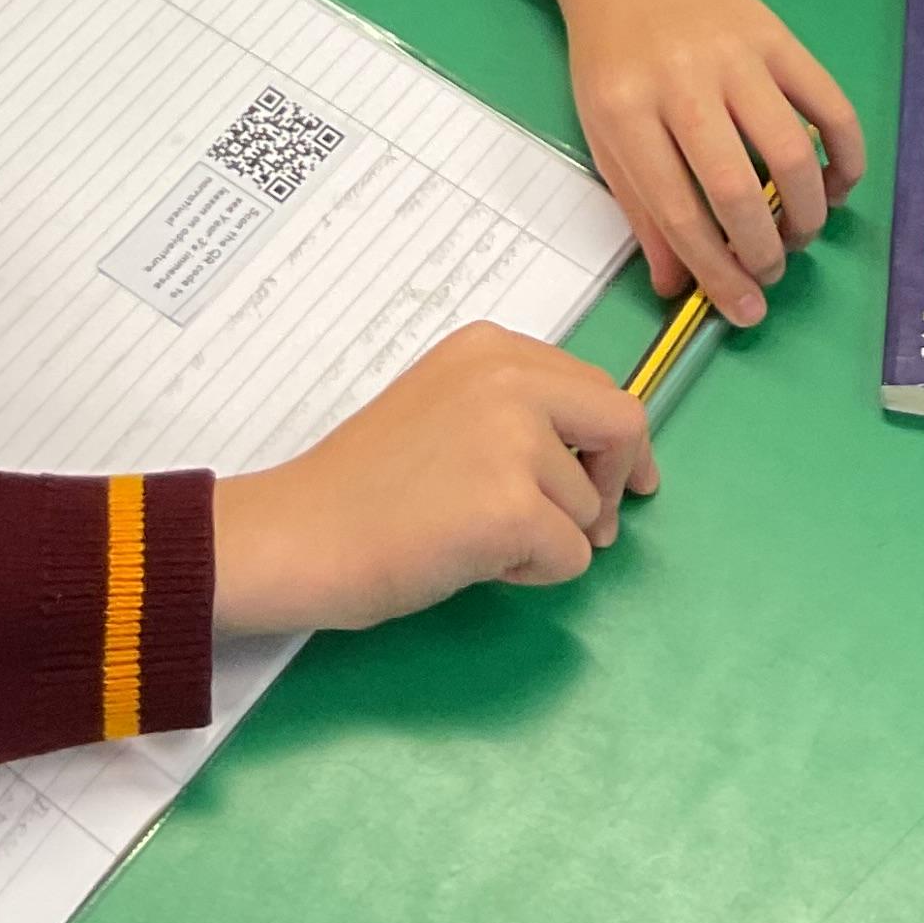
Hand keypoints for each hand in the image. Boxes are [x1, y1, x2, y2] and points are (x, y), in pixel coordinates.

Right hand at [209, 323, 653, 633]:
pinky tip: (475, 562)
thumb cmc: (361, 482)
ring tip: (476, 539)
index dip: (614, 439)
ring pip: (588, 506)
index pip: (594, 385)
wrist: (301, 531)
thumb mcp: (444, 407)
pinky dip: (534, 574)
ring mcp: (514, 440)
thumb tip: (596, 459)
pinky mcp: (512, 507)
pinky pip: (570, 557)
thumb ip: (513, 412)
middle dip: (617, 479)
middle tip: (593, 527)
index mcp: (491, 348)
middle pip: (622, 423)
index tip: (622, 476)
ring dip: (550, 537)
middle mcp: (509, 378)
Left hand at [523, 0, 863, 326]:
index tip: (744, 309)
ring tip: (799, 232)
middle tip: (771, 271)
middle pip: (737, 185)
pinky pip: (828, 102)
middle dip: (764, 249)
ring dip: (807, 210)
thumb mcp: (604, 134)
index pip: (678, 210)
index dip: (716, 271)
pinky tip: (837, 184)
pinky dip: (845, 153)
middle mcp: (683, 80)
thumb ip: (641, 210)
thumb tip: (679, 289)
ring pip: (791, 148)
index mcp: (627, 111)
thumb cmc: (612, 59)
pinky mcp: (778, 35)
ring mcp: (736, 53)